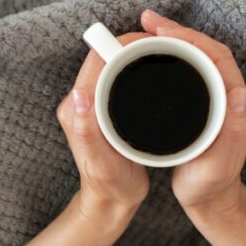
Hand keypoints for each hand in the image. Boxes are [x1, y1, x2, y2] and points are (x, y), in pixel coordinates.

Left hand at [57, 31, 152, 223]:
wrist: (110, 203)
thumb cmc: (110, 186)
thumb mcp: (102, 165)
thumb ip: (87, 133)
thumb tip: (79, 95)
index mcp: (77, 109)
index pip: (98, 59)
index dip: (124, 44)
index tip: (154, 42)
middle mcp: (81, 102)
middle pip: (107, 57)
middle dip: (135, 45)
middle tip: (168, 45)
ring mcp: (92, 104)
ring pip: (115, 65)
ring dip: (138, 55)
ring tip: (167, 54)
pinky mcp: (104, 109)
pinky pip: (119, 78)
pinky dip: (138, 69)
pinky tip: (158, 72)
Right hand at [140, 9, 245, 218]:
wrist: (210, 200)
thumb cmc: (210, 186)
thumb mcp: (220, 166)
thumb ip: (233, 134)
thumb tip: (239, 94)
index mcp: (240, 104)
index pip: (217, 57)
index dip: (190, 38)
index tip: (161, 30)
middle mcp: (234, 95)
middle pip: (206, 50)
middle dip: (177, 32)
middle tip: (147, 21)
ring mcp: (221, 97)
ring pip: (198, 56)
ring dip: (173, 40)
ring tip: (145, 31)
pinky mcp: (207, 102)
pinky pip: (191, 68)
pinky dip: (171, 55)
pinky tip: (151, 52)